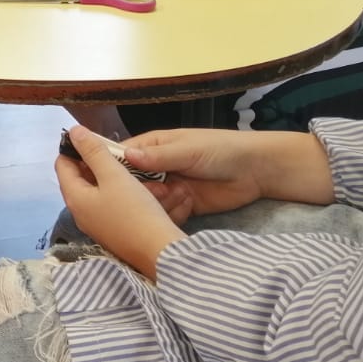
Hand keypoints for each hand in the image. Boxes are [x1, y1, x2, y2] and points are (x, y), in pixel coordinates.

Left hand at [55, 126, 184, 279]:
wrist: (160, 253)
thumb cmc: (134, 211)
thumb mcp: (114, 175)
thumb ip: (93, 151)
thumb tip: (73, 131)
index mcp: (74, 197)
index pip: (62, 164)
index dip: (75, 148)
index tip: (95, 138)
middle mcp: (80, 212)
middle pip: (81, 178)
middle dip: (99, 163)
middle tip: (119, 154)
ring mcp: (96, 224)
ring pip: (100, 191)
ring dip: (115, 178)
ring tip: (136, 171)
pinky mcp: (112, 232)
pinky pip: (112, 205)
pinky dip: (123, 193)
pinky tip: (142, 190)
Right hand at [126, 128, 334, 222]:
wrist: (257, 171)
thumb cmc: (220, 150)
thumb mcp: (188, 150)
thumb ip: (159, 156)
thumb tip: (125, 157)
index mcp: (151, 147)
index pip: (121, 157)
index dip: (109, 168)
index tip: (105, 181)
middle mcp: (155, 168)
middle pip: (130, 183)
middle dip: (138, 190)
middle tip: (155, 190)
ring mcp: (168, 188)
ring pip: (146, 201)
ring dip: (157, 202)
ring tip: (175, 195)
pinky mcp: (181, 206)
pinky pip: (164, 214)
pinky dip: (170, 214)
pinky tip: (184, 207)